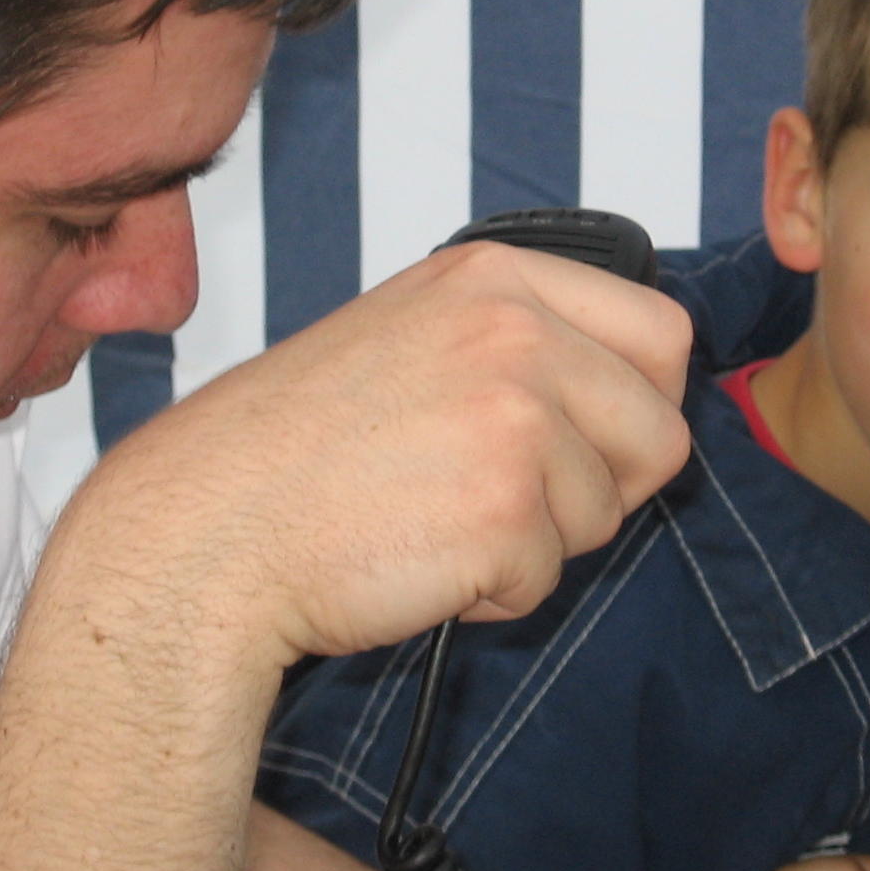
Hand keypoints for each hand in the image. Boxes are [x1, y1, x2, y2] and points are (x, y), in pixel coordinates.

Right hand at [62, 239, 692, 670]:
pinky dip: (493, 593)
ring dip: (536, 541)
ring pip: (607, 514)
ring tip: (433, 517)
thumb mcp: (412, 334)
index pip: (664, 334)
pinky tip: (415, 559)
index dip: (636, 404)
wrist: (205, 530)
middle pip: (659, 433)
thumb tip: (629, 391)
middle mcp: (516, 332)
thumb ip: (518, 340)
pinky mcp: (507, 511)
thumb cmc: (295, 449)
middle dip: (602, 486)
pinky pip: (550, 580)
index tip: (585, 437)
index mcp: (496, 276)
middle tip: (504, 498)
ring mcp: (516, 419)